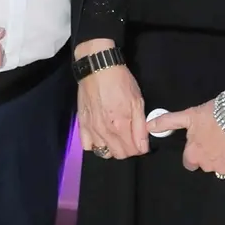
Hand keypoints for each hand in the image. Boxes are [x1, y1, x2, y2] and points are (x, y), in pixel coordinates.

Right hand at [76, 43, 147, 159]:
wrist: (98, 69)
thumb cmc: (121, 82)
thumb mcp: (137, 101)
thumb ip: (140, 127)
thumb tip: (143, 147)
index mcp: (121, 126)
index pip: (134, 151)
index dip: (141, 148)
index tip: (142, 141)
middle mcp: (105, 131)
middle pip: (119, 155)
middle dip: (128, 150)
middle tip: (131, 138)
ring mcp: (92, 129)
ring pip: (104, 153)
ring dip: (113, 148)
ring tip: (116, 137)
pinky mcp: (82, 124)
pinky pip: (88, 146)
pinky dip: (96, 144)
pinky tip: (101, 135)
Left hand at [153, 96, 224, 175]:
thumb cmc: (212, 115)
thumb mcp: (188, 116)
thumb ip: (168, 122)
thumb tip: (148, 126)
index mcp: (192, 155)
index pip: (189, 164)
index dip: (194, 155)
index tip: (201, 145)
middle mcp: (206, 165)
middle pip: (205, 166)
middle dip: (209, 157)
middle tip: (216, 142)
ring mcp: (223, 169)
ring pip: (221, 169)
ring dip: (223, 160)